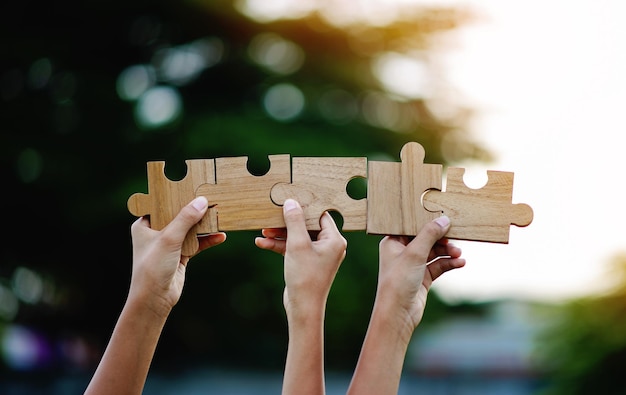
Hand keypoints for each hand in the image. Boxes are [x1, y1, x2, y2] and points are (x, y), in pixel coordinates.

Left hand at [129, 196, 225, 316]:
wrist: (154, 300)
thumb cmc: (152, 268)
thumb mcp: (169, 238)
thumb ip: (185, 219)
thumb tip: (201, 201)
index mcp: (144, 225)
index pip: (161, 204)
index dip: (176, 196)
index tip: (193, 186)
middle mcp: (156, 233)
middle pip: (178, 216)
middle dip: (194, 210)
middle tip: (211, 199)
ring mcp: (169, 245)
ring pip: (189, 229)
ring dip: (203, 225)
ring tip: (219, 216)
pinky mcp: (180, 255)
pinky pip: (196, 243)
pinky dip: (207, 240)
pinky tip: (220, 236)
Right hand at [255, 199, 346, 317]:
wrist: (302, 308)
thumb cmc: (305, 278)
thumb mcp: (297, 245)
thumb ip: (294, 221)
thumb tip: (291, 202)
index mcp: (334, 240)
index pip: (319, 215)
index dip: (303, 207)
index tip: (288, 200)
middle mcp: (329, 246)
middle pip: (306, 225)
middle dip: (287, 222)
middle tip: (272, 214)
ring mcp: (318, 255)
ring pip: (297, 236)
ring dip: (280, 234)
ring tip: (263, 230)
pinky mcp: (307, 262)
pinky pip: (293, 248)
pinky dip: (279, 246)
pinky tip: (262, 243)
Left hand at [346, 216, 464, 394]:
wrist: (398, 314)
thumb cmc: (398, 282)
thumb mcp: (415, 253)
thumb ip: (429, 234)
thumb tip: (443, 220)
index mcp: (392, 242)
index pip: (411, 226)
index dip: (427, 222)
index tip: (444, 217)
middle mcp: (401, 252)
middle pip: (426, 238)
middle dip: (441, 239)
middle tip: (455, 238)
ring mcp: (412, 266)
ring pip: (434, 252)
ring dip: (447, 252)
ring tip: (459, 254)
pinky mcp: (422, 278)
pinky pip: (438, 266)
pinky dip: (448, 263)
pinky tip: (460, 263)